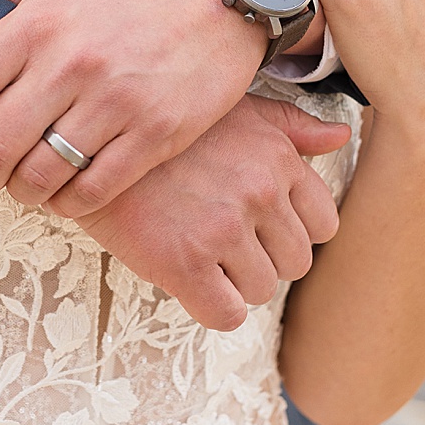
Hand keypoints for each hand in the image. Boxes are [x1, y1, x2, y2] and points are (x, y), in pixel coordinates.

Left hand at [0, 0, 264, 216]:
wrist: (221, 0)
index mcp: (34, 24)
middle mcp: (69, 62)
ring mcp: (115, 102)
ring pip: (39, 178)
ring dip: (20, 192)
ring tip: (23, 183)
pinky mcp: (155, 134)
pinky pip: (92, 192)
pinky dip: (67, 202)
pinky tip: (65, 189)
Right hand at [75, 94, 350, 330]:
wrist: (83, 144)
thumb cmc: (161, 126)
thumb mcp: (233, 109)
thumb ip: (291, 126)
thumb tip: (341, 134)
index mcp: (278, 157)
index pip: (323, 223)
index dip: (291, 231)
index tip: (257, 226)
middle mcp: (260, 192)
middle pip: (295, 263)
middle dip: (262, 259)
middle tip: (221, 242)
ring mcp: (224, 229)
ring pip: (260, 290)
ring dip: (233, 283)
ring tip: (198, 254)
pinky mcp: (186, 264)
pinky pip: (225, 315)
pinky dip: (209, 307)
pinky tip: (185, 279)